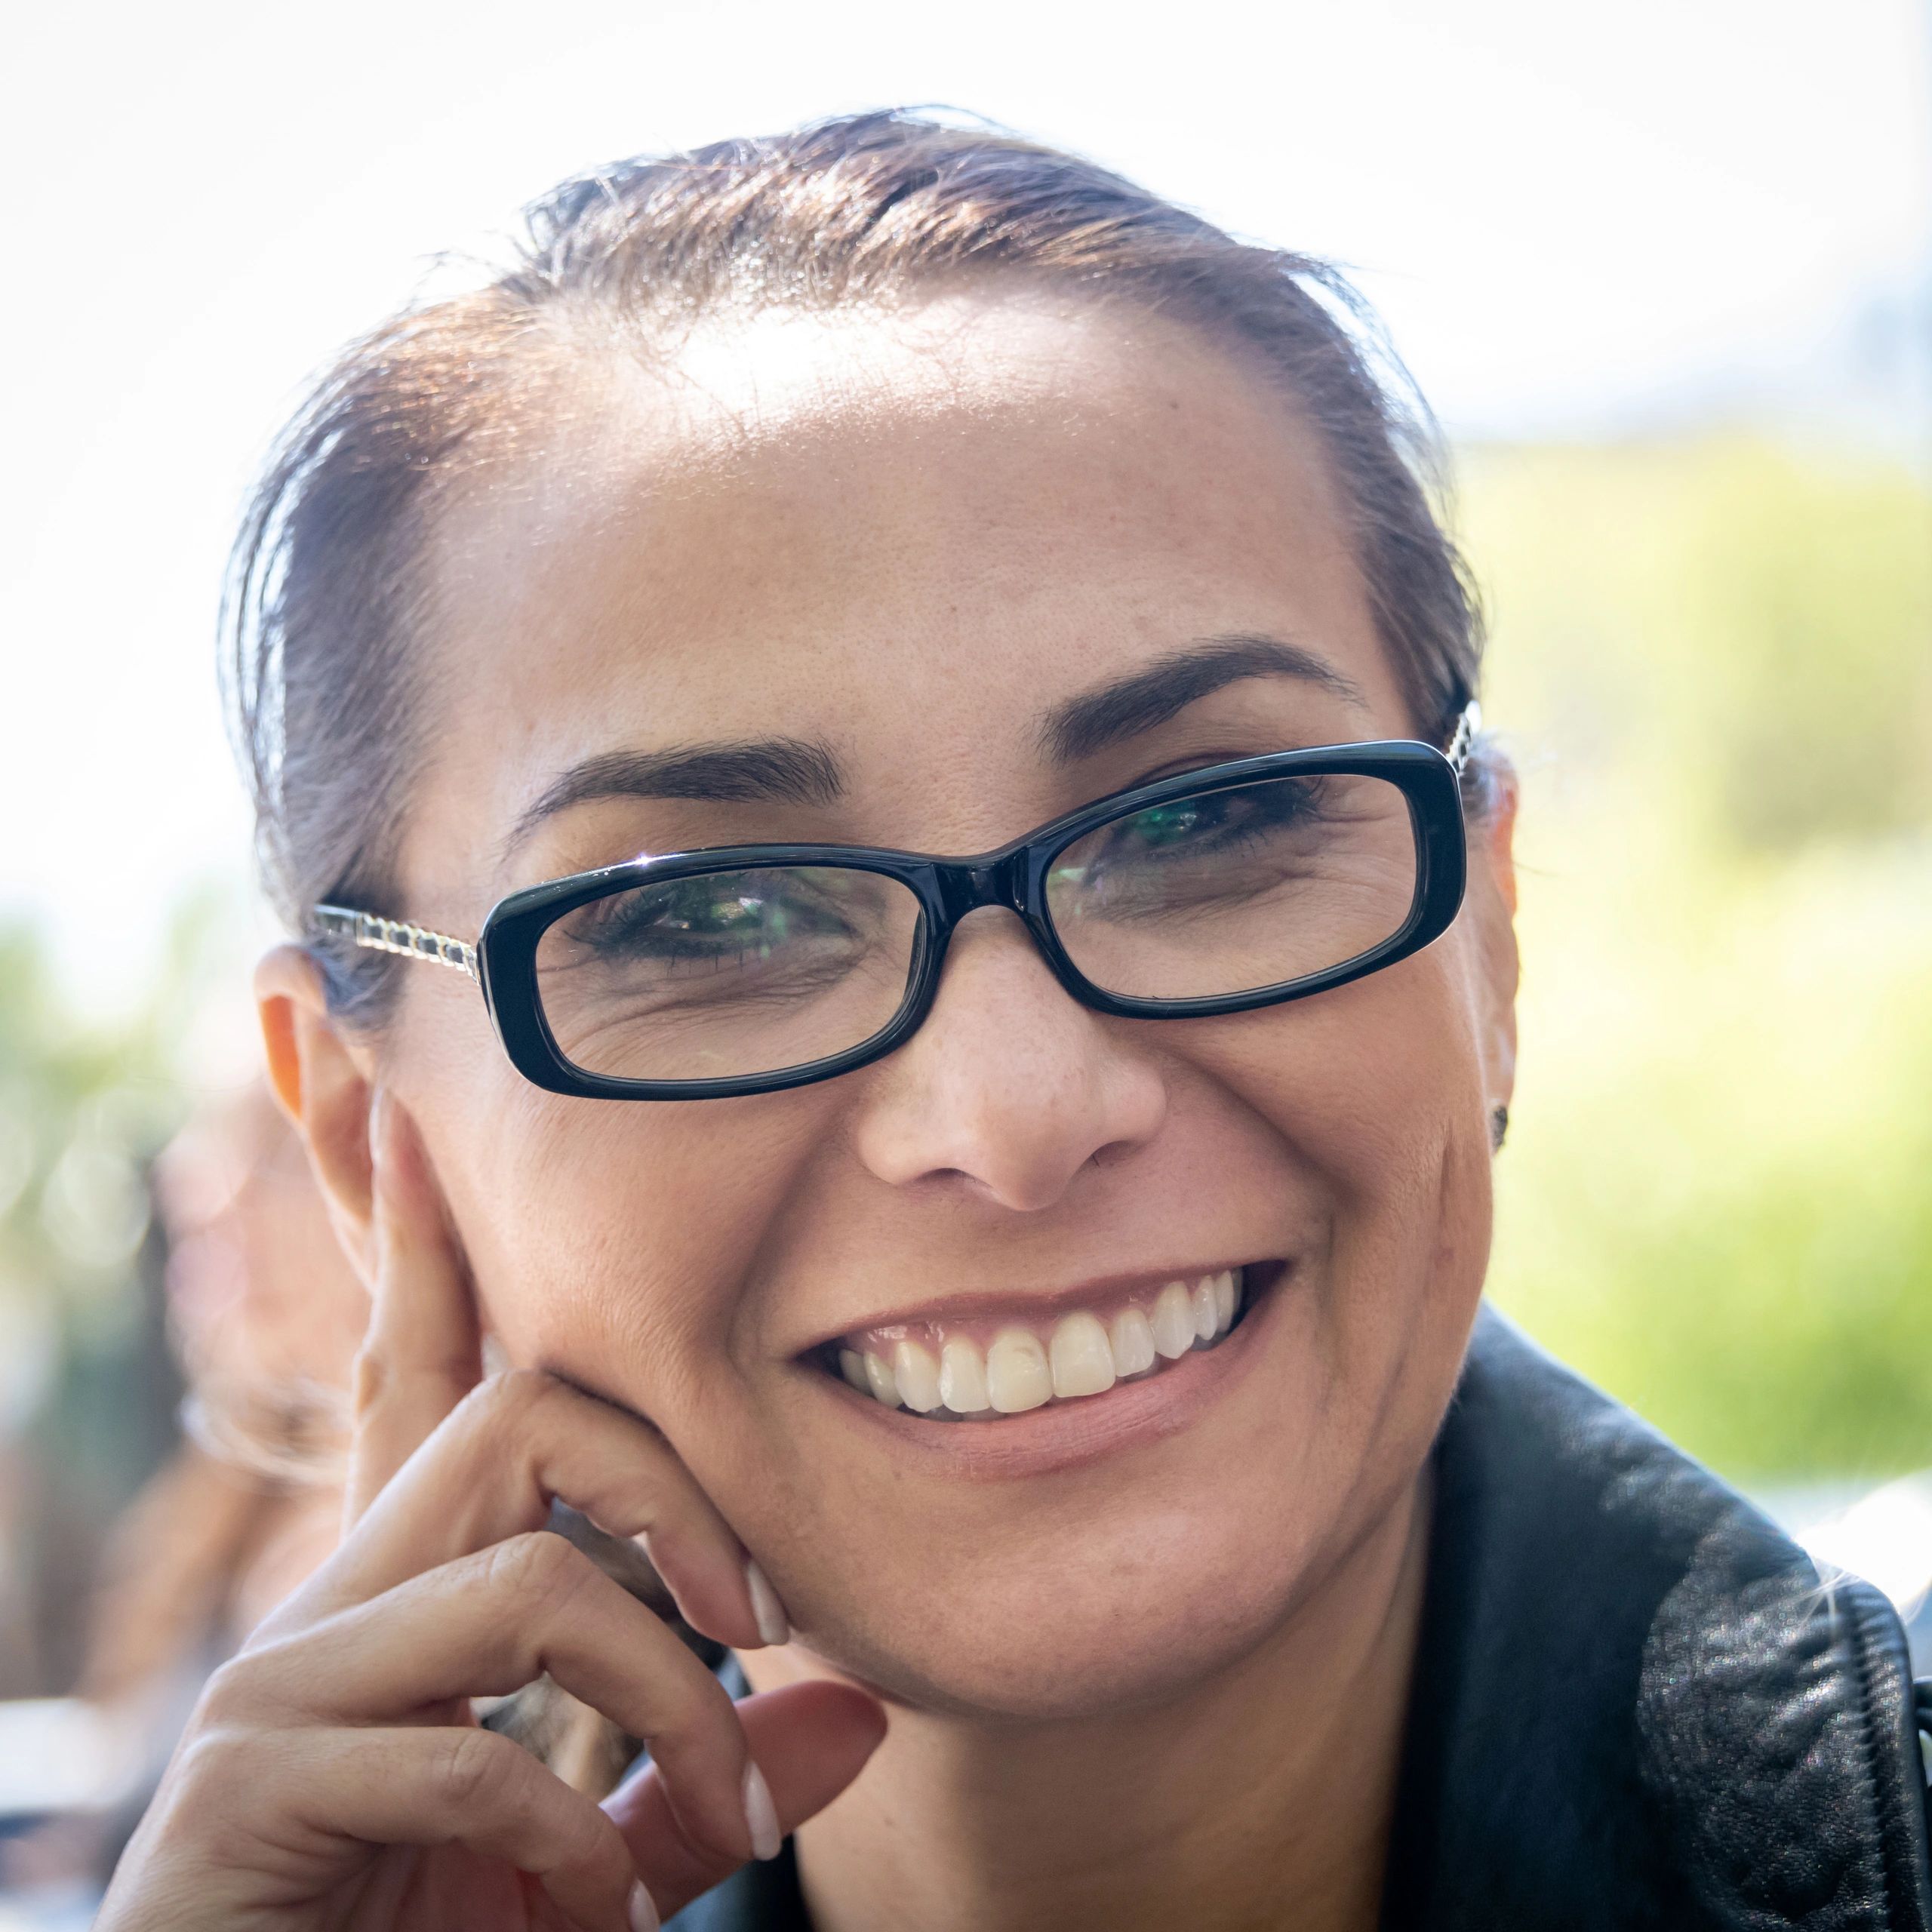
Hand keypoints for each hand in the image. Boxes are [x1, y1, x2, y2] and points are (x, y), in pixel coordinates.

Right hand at [97, 1092, 885, 1930]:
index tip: (414, 1108)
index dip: (415, 1241)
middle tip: (764, 1607)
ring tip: (716, 1808)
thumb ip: (700, 1777)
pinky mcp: (257, 1781)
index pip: (420, 1375)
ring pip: (529, 1585)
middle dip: (663, 1481)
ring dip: (663, 1695)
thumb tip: (858, 1716)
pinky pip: (468, 1755)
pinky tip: (589, 1907)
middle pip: (512, 1417)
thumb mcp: (590, 1864)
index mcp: (407, 1595)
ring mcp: (285, 1686)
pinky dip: (570, 1836)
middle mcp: (335, 1603)